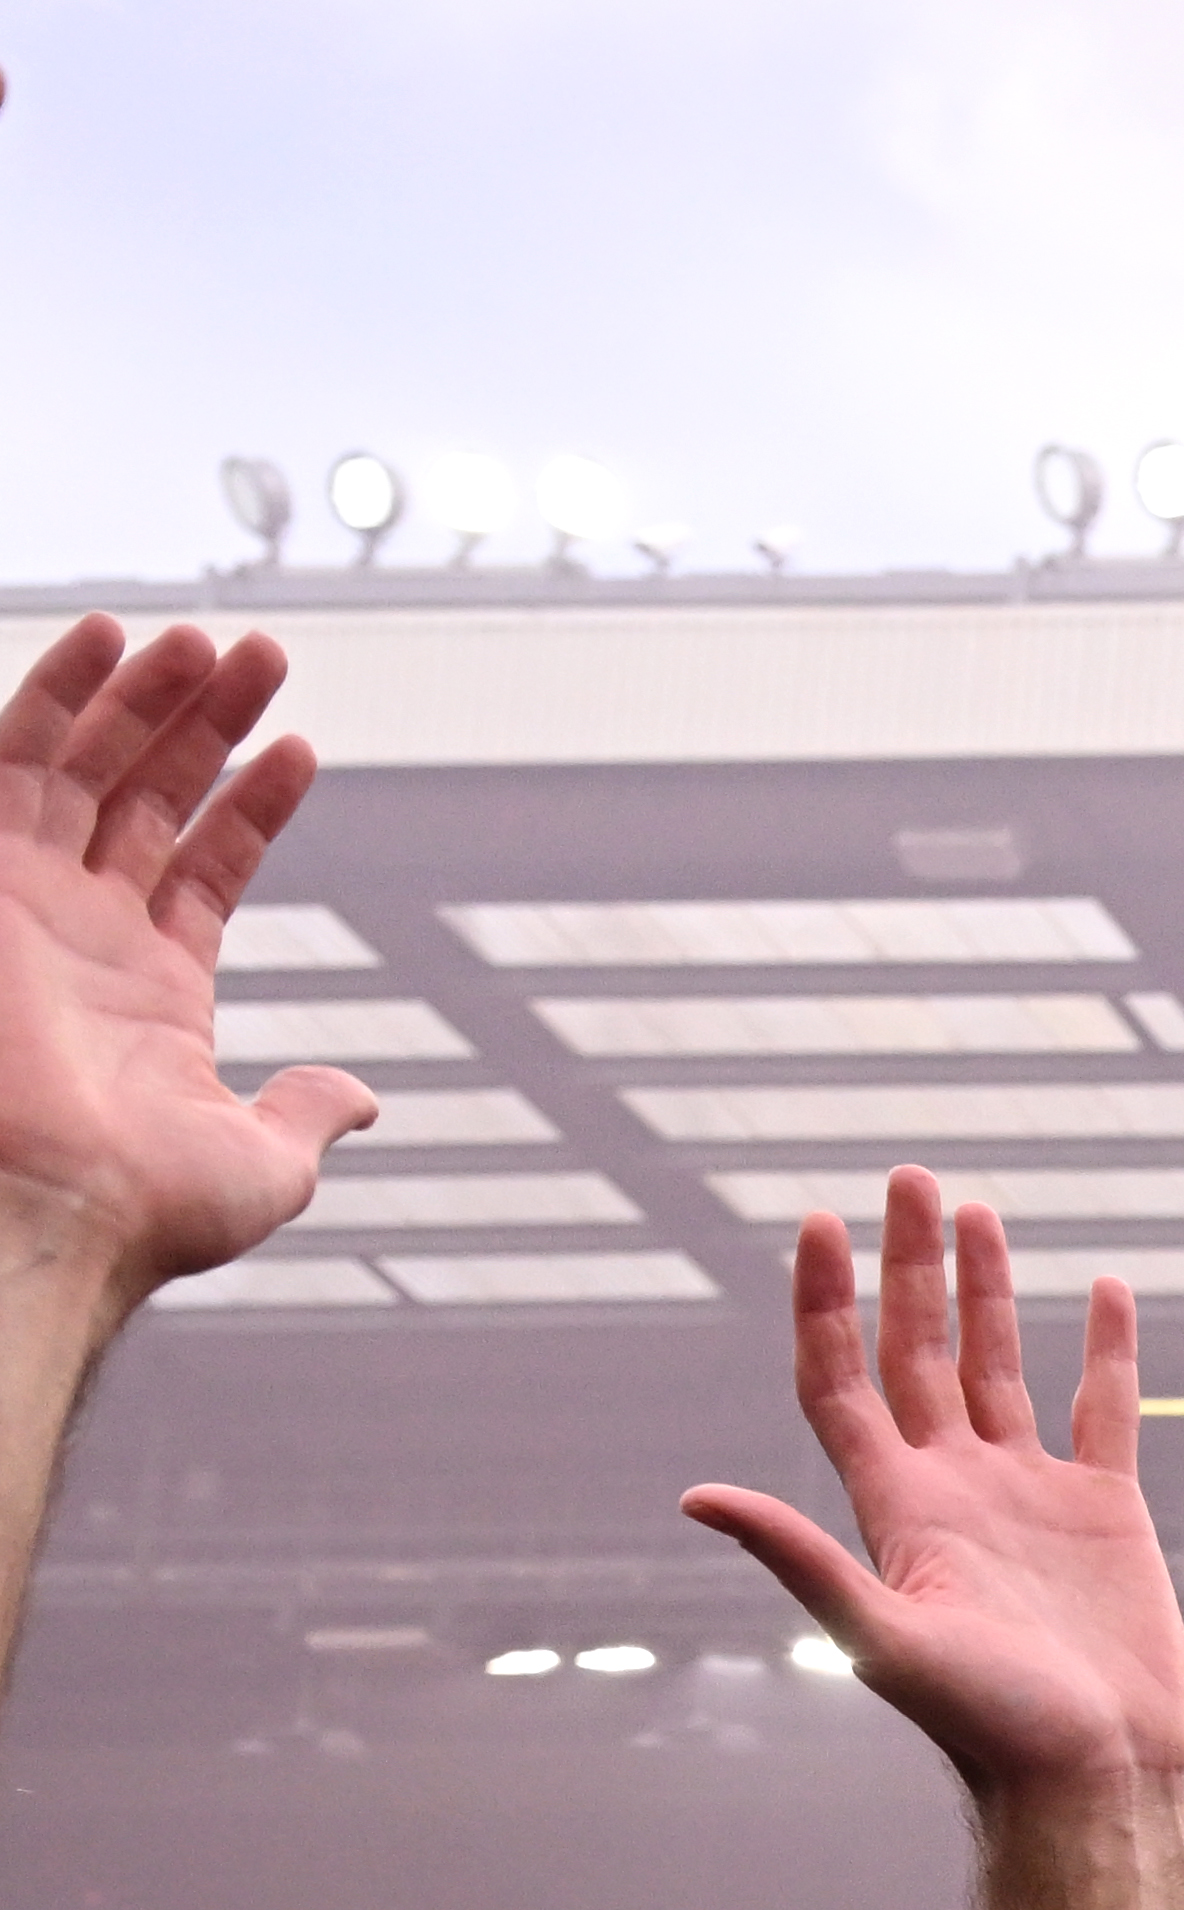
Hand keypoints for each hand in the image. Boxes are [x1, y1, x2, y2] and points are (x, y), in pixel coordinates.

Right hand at [0, 616, 375, 1298]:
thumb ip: (305, 1113)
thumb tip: (359, 1097)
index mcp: (152, 989)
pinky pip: (14, 760)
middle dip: (203, 722)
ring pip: (89, 763)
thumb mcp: (261, 1164)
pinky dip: (60, 693)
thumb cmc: (146, 1207)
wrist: (51, 1205)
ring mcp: (30, 898)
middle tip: (261, 651)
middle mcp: (85, 932)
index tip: (299, 747)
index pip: (206, 865)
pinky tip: (110, 637)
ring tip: (207, 638)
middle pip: (148, 795)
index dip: (252, 805)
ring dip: (147, 696)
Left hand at [691, 1169, 1183, 1795]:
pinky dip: (1103, 1348)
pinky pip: (1101, 1408)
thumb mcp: (880, 1638)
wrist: (1091, 1777)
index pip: (842, 1380)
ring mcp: (1029, 1493)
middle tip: (907, 1177)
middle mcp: (954, 1486)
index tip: (818, 1224)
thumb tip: (694, 1498)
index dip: (824, 1302)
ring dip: (987, 1290)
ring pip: (1000, 1366)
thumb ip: (799, 1559)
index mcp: (895, 1506)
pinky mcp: (1104, 1510)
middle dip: (909, 1265)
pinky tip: (1101, 1290)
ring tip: (977, 1211)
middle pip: (918, 1352)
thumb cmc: (986, 1724)